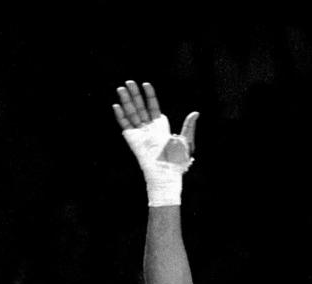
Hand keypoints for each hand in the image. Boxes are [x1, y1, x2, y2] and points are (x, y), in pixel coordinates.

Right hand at [114, 81, 196, 203]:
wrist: (166, 174)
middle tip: (129, 82)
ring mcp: (140, 133)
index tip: (146, 84)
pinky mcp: (132, 140)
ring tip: (121, 88)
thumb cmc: (178, 162)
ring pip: (131, 113)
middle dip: (135, 95)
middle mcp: (149, 128)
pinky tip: (116, 105)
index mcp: (161, 127)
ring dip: (126, 101)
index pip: (153, 107)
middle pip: (140, 107)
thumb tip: (195, 113)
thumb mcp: (186, 142)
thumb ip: (189, 127)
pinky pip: (125, 125)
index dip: (150, 96)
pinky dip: (120, 116)